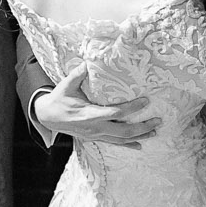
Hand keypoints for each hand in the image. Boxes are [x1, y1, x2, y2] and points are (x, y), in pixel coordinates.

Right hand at [32, 64, 158, 145]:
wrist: (48, 117)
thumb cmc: (59, 99)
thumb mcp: (66, 85)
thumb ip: (78, 74)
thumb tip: (88, 62)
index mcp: (89, 114)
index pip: (115, 112)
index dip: (132, 108)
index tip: (145, 101)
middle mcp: (95, 128)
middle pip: (123, 131)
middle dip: (142, 127)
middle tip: (158, 120)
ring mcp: (96, 135)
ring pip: (121, 139)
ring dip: (139, 136)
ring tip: (155, 131)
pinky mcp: (95, 138)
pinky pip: (114, 143)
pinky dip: (128, 144)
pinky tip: (140, 144)